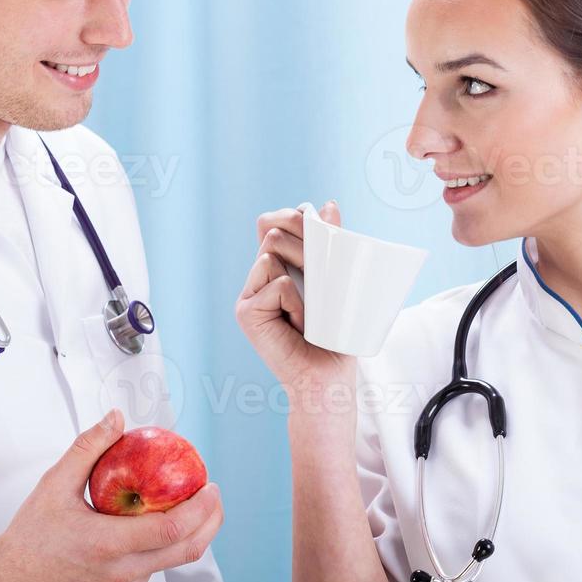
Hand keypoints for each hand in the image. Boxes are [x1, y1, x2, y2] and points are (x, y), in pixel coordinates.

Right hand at [0, 409, 222, 581]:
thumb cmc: (29, 539)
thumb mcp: (55, 485)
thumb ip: (89, 448)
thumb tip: (116, 420)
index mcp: (107, 545)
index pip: (172, 529)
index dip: (200, 508)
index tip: (210, 487)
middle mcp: (121, 574)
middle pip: (186, 550)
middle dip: (209, 521)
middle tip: (212, 496)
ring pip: (168, 562)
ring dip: (181, 535)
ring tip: (180, 506)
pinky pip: (149, 573)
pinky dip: (155, 551)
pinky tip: (142, 532)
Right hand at [234, 200, 356, 406]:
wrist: (328, 376)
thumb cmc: (334, 334)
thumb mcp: (336, 280)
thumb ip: (329, 243)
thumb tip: (329, 204)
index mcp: (276, 267)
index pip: (271, 223)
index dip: (292, 218)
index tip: (318, 228)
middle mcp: (257, 277)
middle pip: (272, 232)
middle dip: (306, 244)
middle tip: (324, 282)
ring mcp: (248, 293)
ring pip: (272, 254)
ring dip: (305, 281)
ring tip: (309, 313)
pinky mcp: (245, 311)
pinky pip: (278, 284)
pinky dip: (298, 303)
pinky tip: (299, 325)